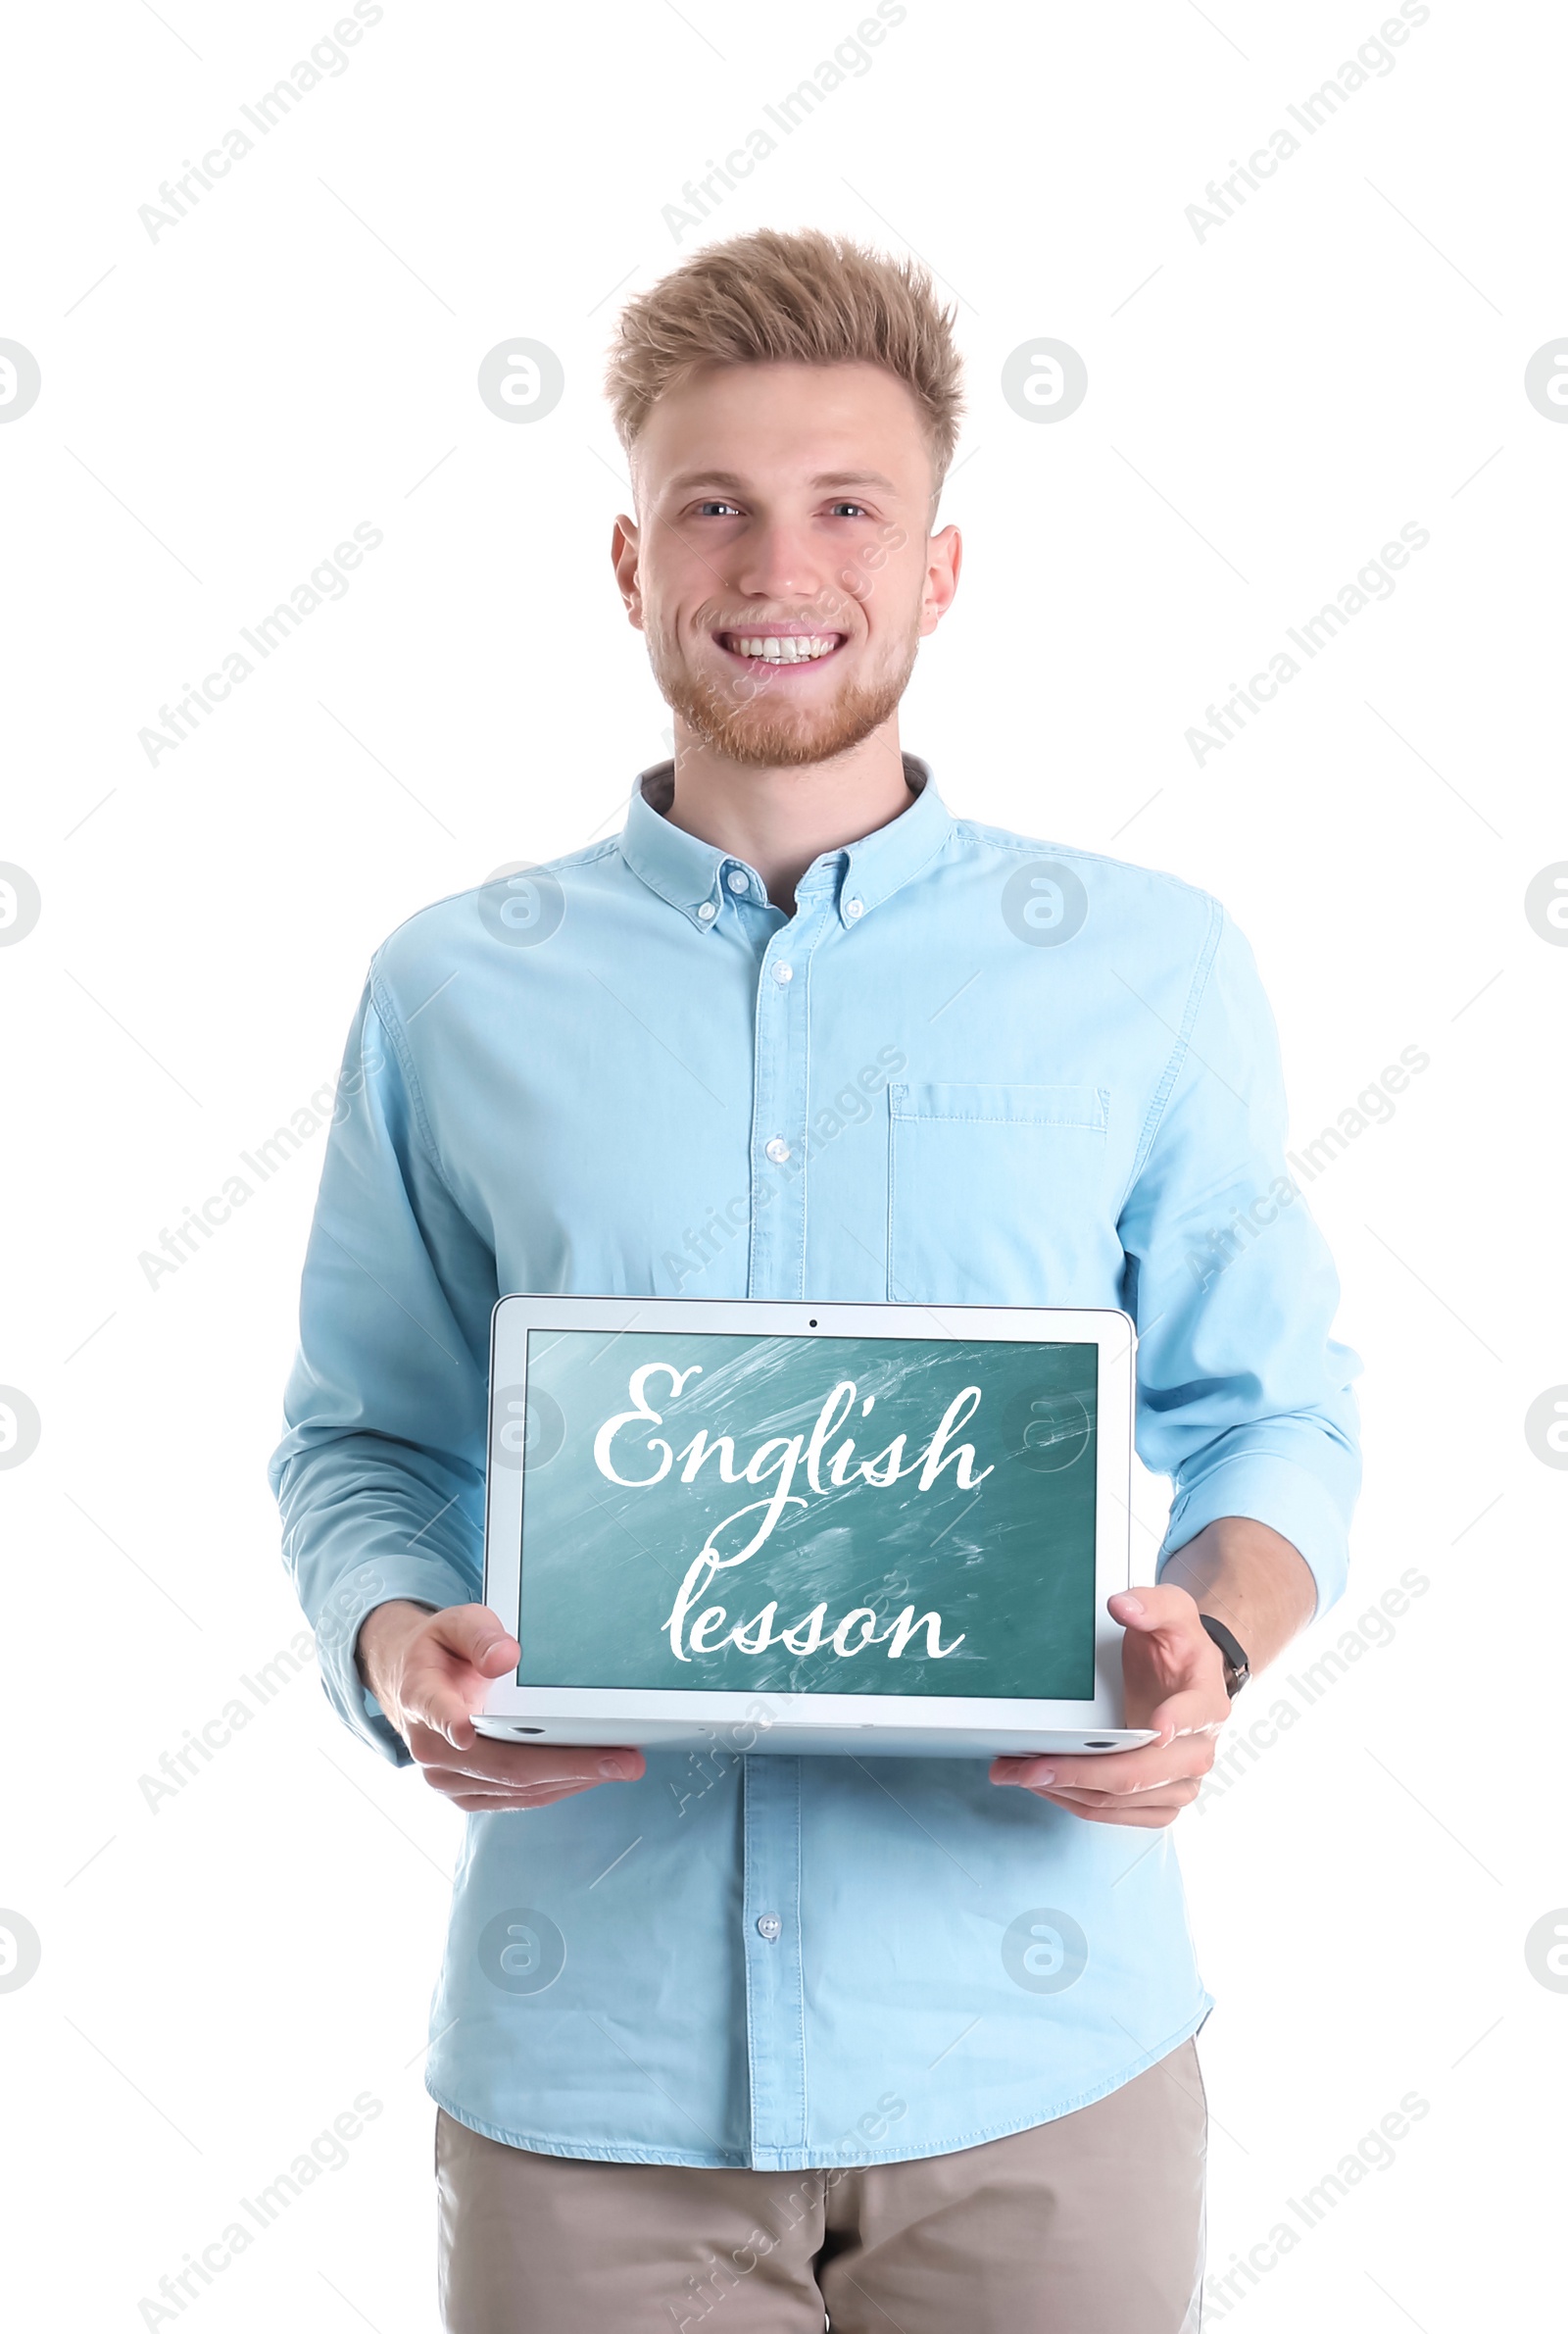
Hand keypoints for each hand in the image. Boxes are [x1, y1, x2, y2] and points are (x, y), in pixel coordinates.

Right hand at [355, 1599, 645, 1811]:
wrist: (417, 1684)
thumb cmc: (443, 1652)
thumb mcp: (457, 1623)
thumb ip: (480, 1635)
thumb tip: (505, 1657)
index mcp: (422, 1696)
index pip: (437, 1710)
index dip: (450, 1721)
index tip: (465, 1731)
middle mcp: (431, 1748)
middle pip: (502, 1764)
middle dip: (566, 1764)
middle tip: (619, 1759)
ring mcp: (449, 1778)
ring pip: (516, 1788)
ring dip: (572, 1779)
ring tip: (619, 1765)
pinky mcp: (468, 1795)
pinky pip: (519, 1797)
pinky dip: (559, 1786)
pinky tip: (591, 1773)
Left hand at [989, 1584, 1229, 1827]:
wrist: (1186, 1679)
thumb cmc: (1178, 1647)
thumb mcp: (1173, 1612)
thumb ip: (1152, 1605)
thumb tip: (1124, 1605)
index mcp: (1207, 1703)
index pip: (1195, 1716)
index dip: (1175, 1723)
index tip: (1154, 1727)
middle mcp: (1199, 1751)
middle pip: (1141, 1772)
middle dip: (1080, 1771)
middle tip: (1029, 1766)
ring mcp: (1181, 1782)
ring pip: (1121, 1800)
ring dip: (1067, 1792)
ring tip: (1018, 1774)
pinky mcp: (1160, 1801)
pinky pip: (1117, 1815)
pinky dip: (1077, 1804)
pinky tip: (1046, 1787)